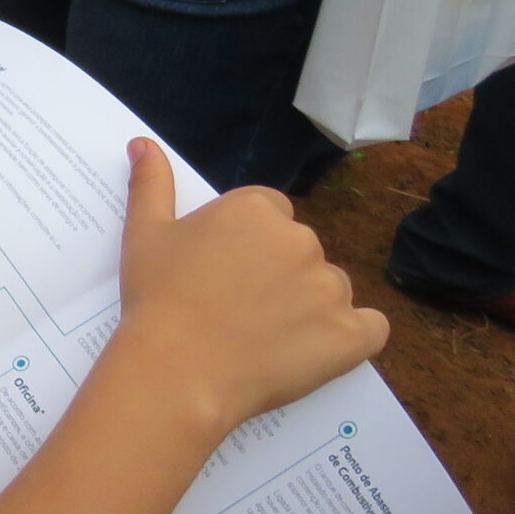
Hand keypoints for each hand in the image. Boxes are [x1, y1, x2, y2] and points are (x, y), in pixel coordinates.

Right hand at [109, 139, 388, 442]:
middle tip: (238, 308)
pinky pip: (370, 328)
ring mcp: (330, 287)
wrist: (176, 371)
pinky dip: (352, 338)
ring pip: (330, 288)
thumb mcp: (143, 234)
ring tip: (268, 338)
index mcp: (255, 209)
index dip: (247, 243)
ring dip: (310, 307)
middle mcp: (300, 239)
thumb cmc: (158, 299)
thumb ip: (152, 183)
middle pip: (300, 250)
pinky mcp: (350, 335)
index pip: (270, 212)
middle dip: (278, 274)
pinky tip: (318, 350)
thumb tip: (143, 142)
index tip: (224, 273)